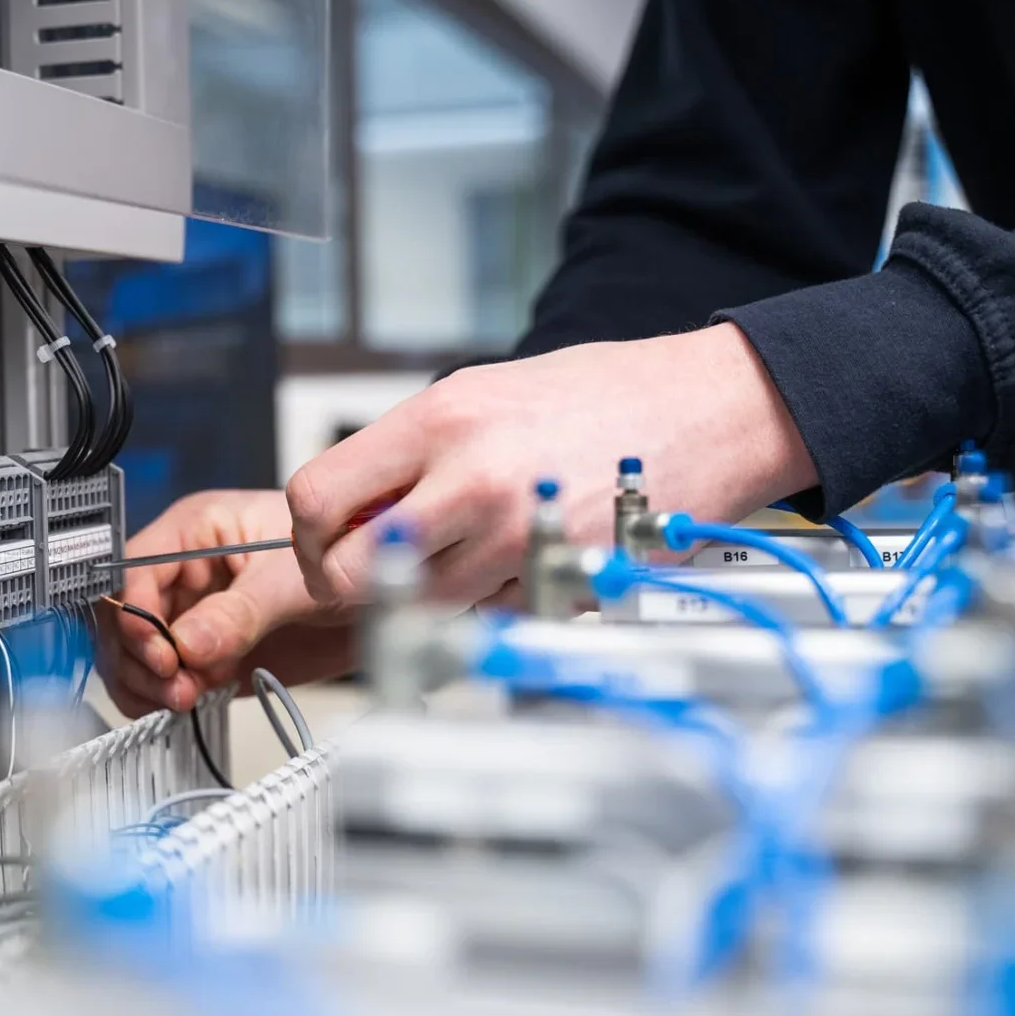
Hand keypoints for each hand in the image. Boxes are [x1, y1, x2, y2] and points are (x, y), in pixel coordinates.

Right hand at [97, 489, 355, 716]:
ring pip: (134, 653)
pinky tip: (188, 701)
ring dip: (148, 682)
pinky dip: (163, 698)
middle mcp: (187, 573)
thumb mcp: (294, 581)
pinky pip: (163, 680)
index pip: (134, 569)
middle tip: (173, 683)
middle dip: (138, 655)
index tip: (160, 651)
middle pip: (122, 616)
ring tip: (183, 697)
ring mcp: (194, 616)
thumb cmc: (351, 552)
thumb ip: (240, 612)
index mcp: (197, 531)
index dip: (135, 613)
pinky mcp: (209, 656)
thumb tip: (190, 643)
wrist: (391, 596)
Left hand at [286, 322, 817, 606]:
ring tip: (457, 558)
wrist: (707, 410)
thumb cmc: (599, 396)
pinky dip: (485, 609)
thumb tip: (342, 510)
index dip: (308, 534)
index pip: (313, 500)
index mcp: (439, 422)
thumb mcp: (478, 393)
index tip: (325, 541)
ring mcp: (518, 540)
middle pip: (348, 576)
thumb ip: (403, 453)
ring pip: (414, 610)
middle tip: (371, 571)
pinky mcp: (559, 585)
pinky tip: (516, 565)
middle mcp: (471, 482)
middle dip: (348, 583)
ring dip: (420, 598)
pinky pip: (484, 622)